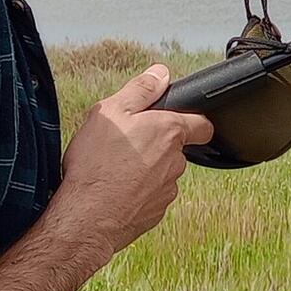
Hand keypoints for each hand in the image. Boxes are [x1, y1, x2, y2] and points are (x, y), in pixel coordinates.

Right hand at [45, 64, 212, 263]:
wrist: (87, 217)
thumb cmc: (96, 164)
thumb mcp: (110, 112)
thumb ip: (140, 90)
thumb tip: (160, 74)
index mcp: (169, 132)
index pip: (203, 124)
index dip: (192, 119)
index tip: (176, 119)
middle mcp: (176, 162)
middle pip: (175, 148)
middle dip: (155, 144)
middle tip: (125, 144)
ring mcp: (167, 190)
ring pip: (162, 173)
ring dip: (145, 169)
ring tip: (113, 168)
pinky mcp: (155, 213)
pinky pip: (150, 196)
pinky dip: (136, 192)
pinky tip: (114, 189)